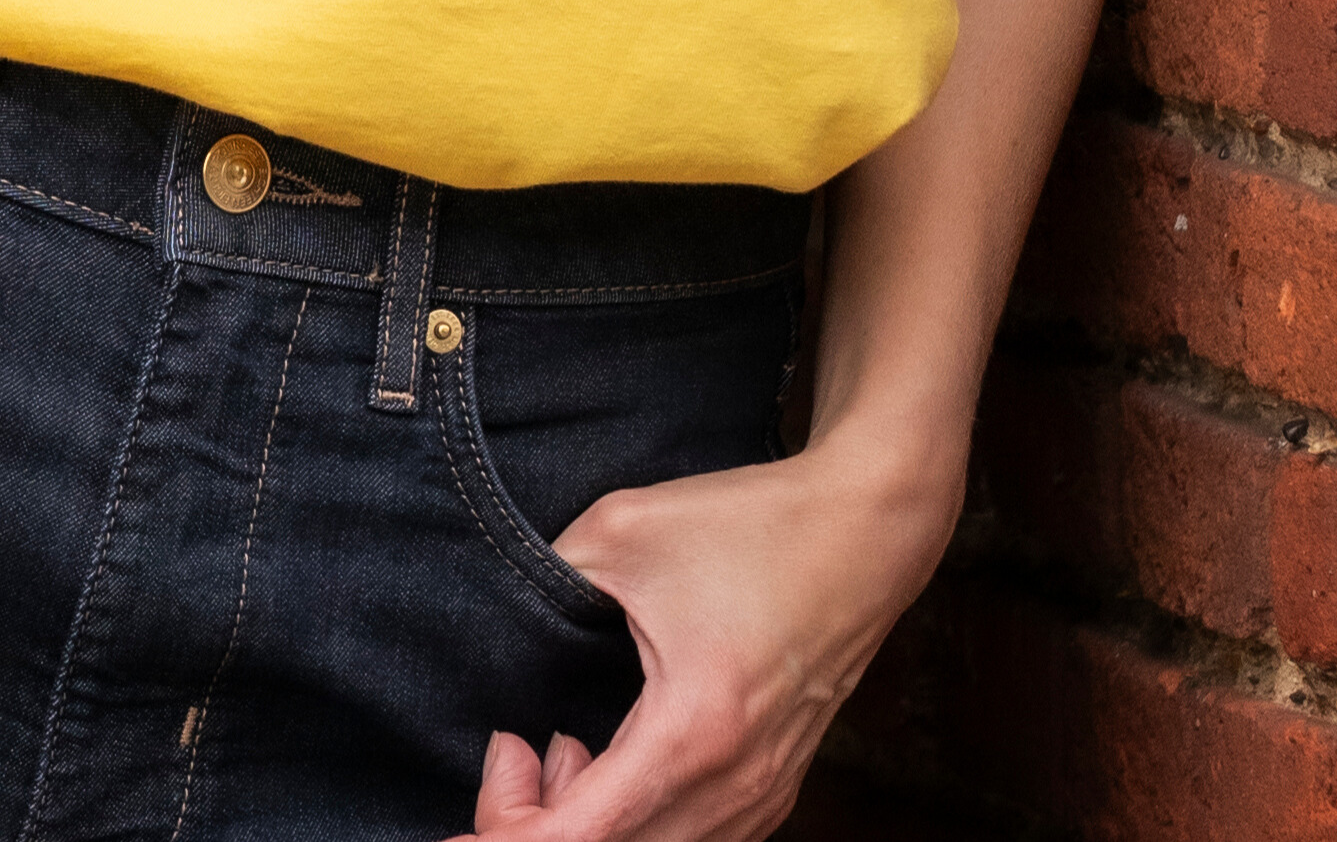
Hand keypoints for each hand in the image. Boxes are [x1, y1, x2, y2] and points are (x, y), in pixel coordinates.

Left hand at [452, 424, 961, 840]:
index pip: (579, 839)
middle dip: (538, 823)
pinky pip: (692, 839)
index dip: (505, 833)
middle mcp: (734, 787)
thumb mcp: (623, 528)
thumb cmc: (753, 526)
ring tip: (567, 747)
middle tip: (514, 752)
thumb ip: (549, 577)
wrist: (865, 528)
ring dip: (591, 825)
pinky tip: (616, 759)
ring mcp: (763, 796)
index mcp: (691, 732)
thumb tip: (499, 615)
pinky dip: (638, 822)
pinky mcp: (775, 789)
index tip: (471, 802)